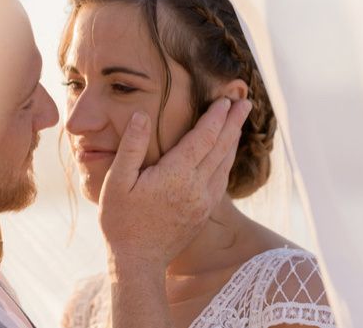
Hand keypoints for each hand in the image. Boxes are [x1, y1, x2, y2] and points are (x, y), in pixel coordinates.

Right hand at [98, 97, 251, 270]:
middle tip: (245, 102)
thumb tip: (141, 115)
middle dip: (233, 123)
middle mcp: (196, 187)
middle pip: (221, 147)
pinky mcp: (203, 212)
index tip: (225, 100)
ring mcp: (203, 201)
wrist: (138, 262)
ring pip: (224, 164)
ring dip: (233, 140)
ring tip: (240, 122)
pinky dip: (227, 161)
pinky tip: (227, 154)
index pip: (203, 138)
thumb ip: (132, 146)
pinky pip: (221, 180)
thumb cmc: (121, 221)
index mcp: (176, 175)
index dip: (215, 117)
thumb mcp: (116, 181)